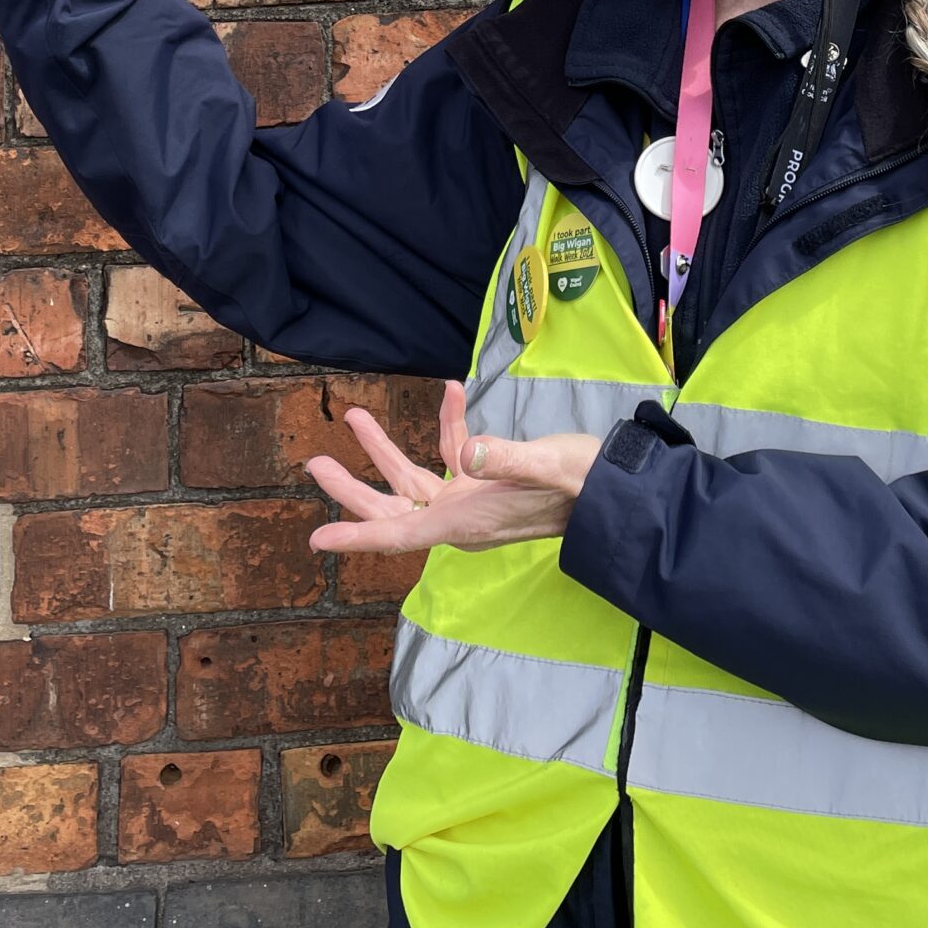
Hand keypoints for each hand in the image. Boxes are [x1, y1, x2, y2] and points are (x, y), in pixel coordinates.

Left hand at [305, 380, 603, 554]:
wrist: (614, 490)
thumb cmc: (581, 483)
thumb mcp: (545, 464)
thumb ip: (508, 458)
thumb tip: (469, 453)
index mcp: (465, 521)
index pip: (399, 533)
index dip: (356, 536)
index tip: (317, 538)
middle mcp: (460, 516)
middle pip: (392, 508)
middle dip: (352, 487)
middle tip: (313, 463)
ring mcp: (471, 501)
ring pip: (413, 481)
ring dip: (383, 450)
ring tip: (354, 417)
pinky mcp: (486, 482)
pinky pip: (454, 454)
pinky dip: (448, 424)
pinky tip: (453, 389)